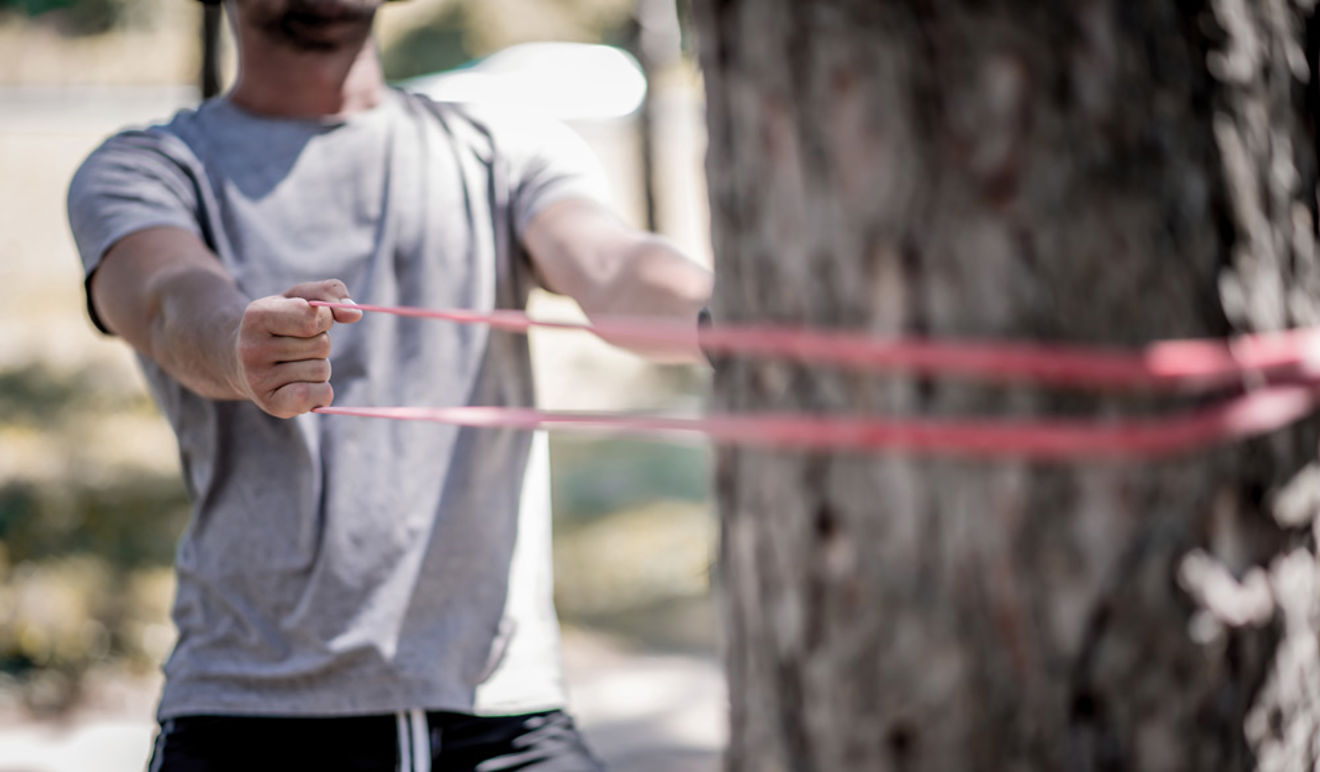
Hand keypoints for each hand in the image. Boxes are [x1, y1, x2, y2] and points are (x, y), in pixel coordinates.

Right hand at [232, 279, 362, 417]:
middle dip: (320, 343)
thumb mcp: (298, 297)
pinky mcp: (272, 404)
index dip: (324, 318)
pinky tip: (303, 385)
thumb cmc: (278, 323)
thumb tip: (355, 313)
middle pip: (321, 346)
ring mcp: (259, 379)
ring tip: (294, 363)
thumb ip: (329, 292)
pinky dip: (322, 391)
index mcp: (257, 315)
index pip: (312, 318)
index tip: (311, 321)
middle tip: (297, 345)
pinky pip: (319, 396)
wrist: (239, 360)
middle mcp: (252, 349)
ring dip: (319, 366)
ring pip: (322, 370)